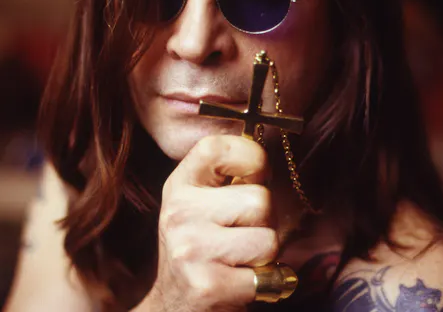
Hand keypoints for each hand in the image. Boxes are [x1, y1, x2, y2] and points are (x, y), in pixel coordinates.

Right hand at [139, 135, 278, 311]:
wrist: (174, 308)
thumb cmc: (202, 253)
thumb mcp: (201, 207)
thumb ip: (228, 181)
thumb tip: (268, 152)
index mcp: (179, 186)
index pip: (217, 147)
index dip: (251, 158)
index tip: (255, 178)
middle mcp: (178, 212)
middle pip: (260, 199)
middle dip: (264, 223)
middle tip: (242, 239)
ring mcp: (190, 249)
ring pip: (268, 238)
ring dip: (264, 257)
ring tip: (239, 262)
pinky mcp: (206, 284)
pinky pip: (265, 274)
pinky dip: (262, 284)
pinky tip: (238, 284)